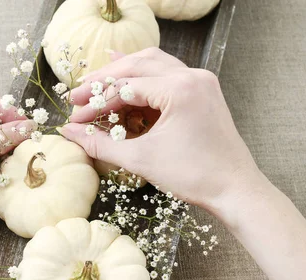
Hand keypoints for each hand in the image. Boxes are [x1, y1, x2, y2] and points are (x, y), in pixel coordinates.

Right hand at [62, 48, 262, 212]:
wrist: (235, 189)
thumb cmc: (194, 176)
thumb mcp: (141, 160)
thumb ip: (101, 145)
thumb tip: (69, 134)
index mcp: (180, 89)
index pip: (125, 86)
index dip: (95, 101)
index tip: (75, 116)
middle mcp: (192, 76)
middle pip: (138, 65)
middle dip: (105, 80)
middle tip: (79, 94)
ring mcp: (201, 81)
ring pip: (154, 64)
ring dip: (124, 73)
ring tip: (97, 83)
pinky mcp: (203, 91)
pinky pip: (169, 76)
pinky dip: (145, 80)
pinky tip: (128, 84)